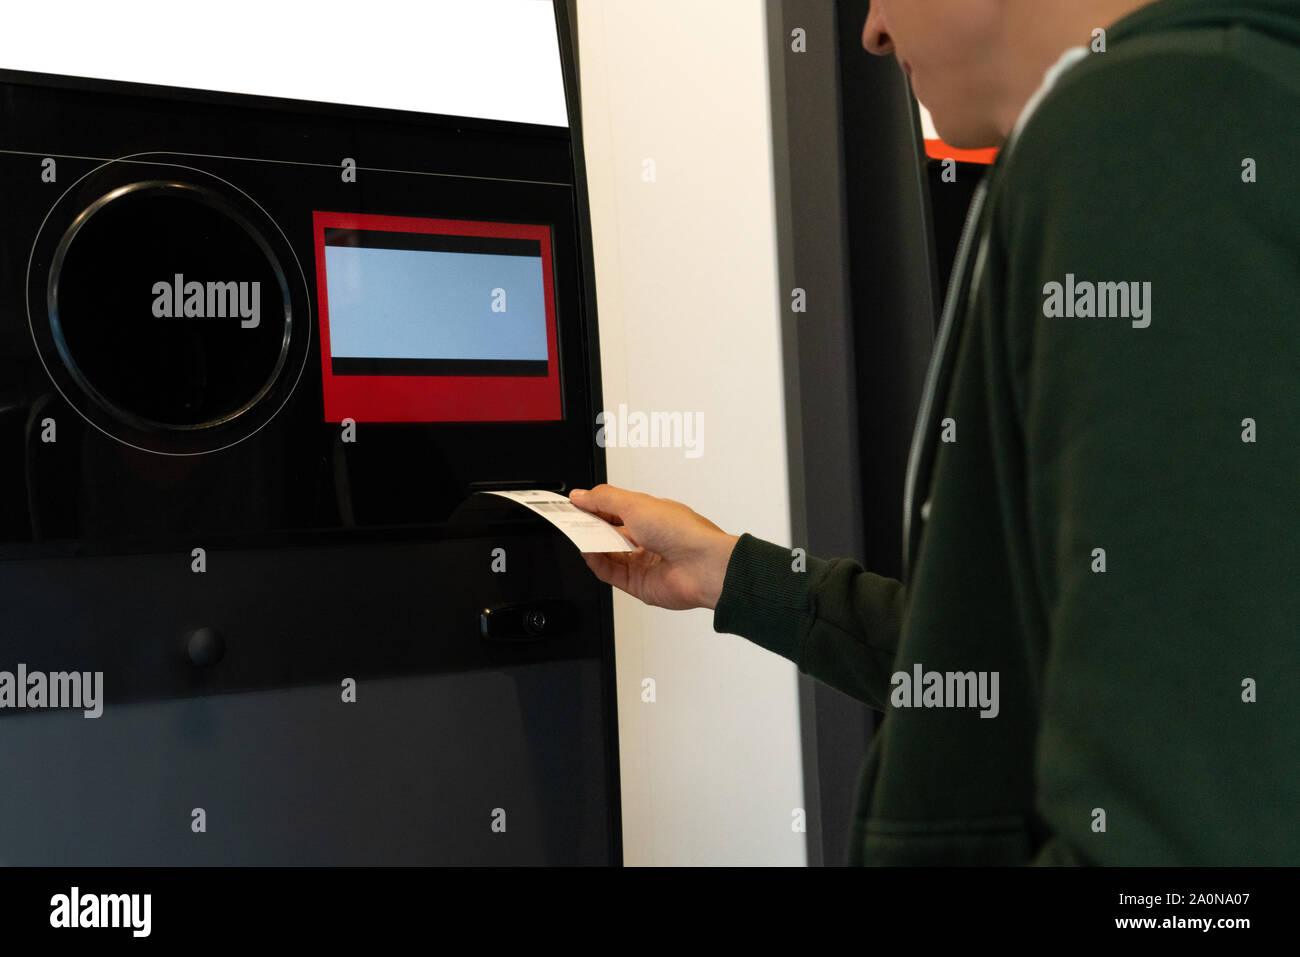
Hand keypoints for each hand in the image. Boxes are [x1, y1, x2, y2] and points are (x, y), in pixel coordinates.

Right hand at [568, 484, 739, 610]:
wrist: (703, 566)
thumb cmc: (684, 532)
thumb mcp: (636, 503)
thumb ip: (604, 499)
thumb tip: (581, 496)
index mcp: (652, 515)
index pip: (615, 509)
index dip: (594, 506)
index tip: (575, 503)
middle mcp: (648, 538)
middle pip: (609, 532)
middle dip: (589, 525)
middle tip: (571, 519)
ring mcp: (643, 562)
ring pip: (607, 553)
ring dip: (591, 543)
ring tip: (577, 534)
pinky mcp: (639, 584)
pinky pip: (610, 572)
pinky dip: (596, 562)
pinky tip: (588, 552)